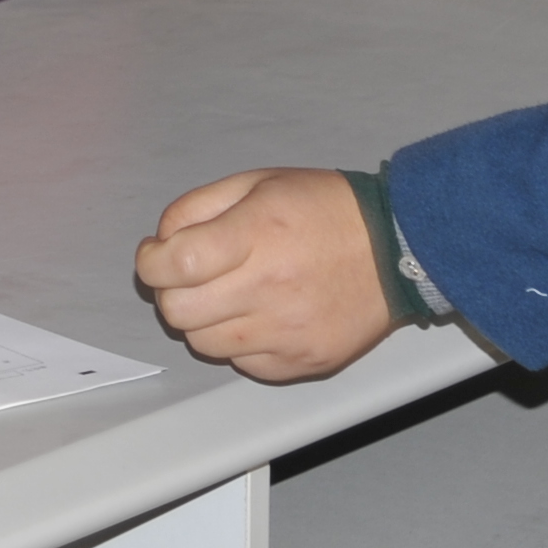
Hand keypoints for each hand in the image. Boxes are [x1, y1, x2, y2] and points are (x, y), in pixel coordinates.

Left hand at [136, 168, 395, 380]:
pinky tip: (257, 316)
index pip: (175, 265)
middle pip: (180, 312)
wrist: (396, 248)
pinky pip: (243, 364)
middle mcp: (269, 288)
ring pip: (205, 344)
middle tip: (187, 277)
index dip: (150, 263)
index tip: (155, 256)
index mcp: (255, 234)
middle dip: (170, 292)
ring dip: (202, 321)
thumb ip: (198, 207)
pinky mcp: (304, 362)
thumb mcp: (257, 183)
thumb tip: (161, 243)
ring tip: (225, 295)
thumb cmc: (324, 210)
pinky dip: (238, 344)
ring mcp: (287, 332)